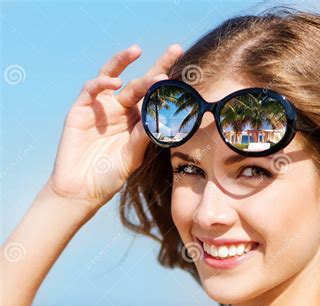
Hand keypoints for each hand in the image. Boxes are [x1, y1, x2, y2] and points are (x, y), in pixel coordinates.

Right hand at [47, 43, 182, 209]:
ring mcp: (101, 108)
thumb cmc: (109, 176)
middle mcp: (121, 110)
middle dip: (158, 67)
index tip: (188, 71)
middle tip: (175, 51)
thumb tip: (159, 117)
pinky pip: (91, 89)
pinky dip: (101, 83)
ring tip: (137, 51)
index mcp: (137, 121)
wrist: (81, 190)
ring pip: (113, 76)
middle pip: (140, 83)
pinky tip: (114, 84)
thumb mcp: (132, 156)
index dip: (169, 83)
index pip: (155, 98)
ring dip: (123, 61)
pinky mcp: (80, 110)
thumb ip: (143, 137)